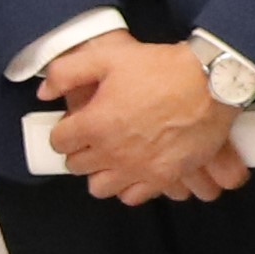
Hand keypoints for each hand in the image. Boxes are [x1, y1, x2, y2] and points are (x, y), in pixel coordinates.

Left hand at [39, 31, 246, 203]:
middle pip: (77, 167)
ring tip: (112, 157)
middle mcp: (112, 153)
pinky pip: (134, 197)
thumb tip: (44, 92)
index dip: (64, 131)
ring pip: (100, 188)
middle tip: (93, 137)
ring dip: (101, 173)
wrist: (210, 83)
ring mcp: (138, 169)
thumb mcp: (108, 57)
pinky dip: (130, 187)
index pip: (59, 142)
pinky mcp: (163, 178)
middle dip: (80, 151)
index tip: (75, 124)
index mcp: (95, 124)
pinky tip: (135, 170)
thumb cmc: (161, 68)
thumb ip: (67, 72)